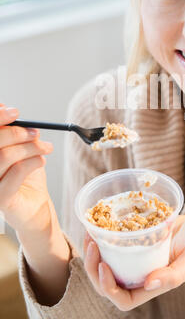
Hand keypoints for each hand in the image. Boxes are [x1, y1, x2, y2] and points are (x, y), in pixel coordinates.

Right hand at [0, 103, 53, 232]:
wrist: (34, 206)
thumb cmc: (25, 176)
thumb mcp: (21, 149)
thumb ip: (14, 133)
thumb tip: (11, 112)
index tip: (14, 112)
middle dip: (18, 133)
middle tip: (36, 133)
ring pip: (5, 156)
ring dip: (30, 147)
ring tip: (46, 148)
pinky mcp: (1, 198)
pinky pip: (16, 172)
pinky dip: (33, 162)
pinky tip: (42, 160)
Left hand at [83, 215, 184, 311]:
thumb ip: (174, 275)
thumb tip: (149, 284)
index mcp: (152, 286)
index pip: (122, 299)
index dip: (107, 287)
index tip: (103, 265)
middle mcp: (140, 276)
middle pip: (107, 283)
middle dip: (93, 267)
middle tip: (91, 244)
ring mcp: (136, 260)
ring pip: (107, 264)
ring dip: (93, 253)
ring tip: (89, 232)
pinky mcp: (135, 243)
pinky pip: (114, 245)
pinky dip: (103, 237)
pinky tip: (98, 222)